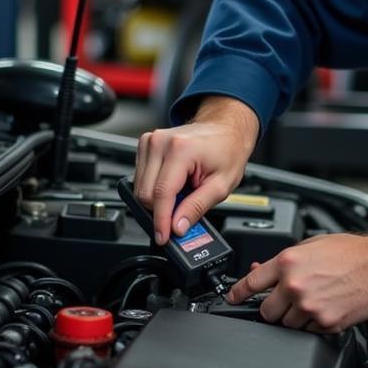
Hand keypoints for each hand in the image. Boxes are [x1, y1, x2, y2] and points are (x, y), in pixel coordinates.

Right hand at [134, 96, 259, 244]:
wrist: (226, 130)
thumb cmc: (227, 151)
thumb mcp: (221, 186)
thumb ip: (196, 208)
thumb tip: (177, 227)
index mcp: (180, 150)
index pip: (161, 195)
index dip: (161, 221)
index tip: (163, 237)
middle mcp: (160, 142)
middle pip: (145, 193)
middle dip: (161, 211)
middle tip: (181, 214)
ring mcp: (151, 141)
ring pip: (140, 187)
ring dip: (158, 199)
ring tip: (182, 192)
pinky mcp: (146, 144)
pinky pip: (141, 177)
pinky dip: (154, 187)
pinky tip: (173, 184)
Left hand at [226, 228, 367, 332]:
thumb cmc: (351, 253)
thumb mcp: (312, 245)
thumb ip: (285, 261)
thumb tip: (261, 270)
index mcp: (288, 262)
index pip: (251, 283)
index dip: (237, 293)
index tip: (232, 299)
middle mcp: (294, 285)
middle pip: (266, 311)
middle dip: (273, 308)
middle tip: (287, 301)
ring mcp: (309, 307)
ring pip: (287, 324)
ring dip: (295, 317)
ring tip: (315, 300)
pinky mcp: (324, 323)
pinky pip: (308, 331)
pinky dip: (314, 324)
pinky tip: (327, 307)